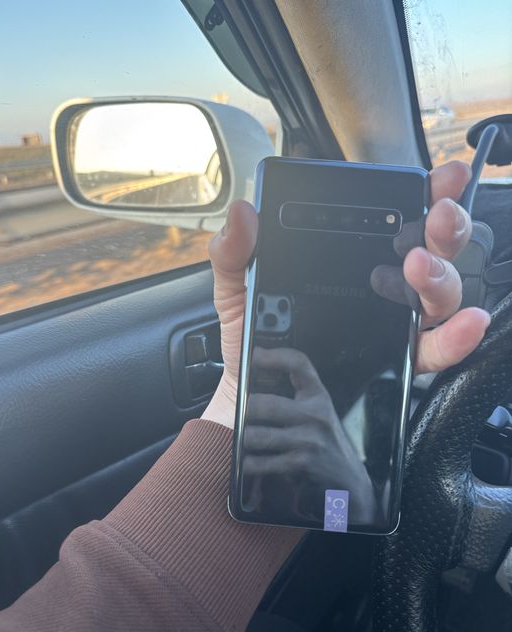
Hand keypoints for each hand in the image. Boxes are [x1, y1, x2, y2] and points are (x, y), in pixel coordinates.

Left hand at [202, 161, 490, 427]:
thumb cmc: (251, 333)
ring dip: (440, 275)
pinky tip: (464, 324)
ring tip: (418, 266)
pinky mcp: (395, 358)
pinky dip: (455, 337)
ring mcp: (391, 319)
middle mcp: (380, 282)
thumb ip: (236, 251)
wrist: (254, 385)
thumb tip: (242, 213)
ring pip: (437, 293)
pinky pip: (433, 348)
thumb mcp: (237, 287)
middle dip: (443, 226)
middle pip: (430, 248)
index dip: (425, 191)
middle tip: (435, 216)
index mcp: (349, 254)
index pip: (393, 215)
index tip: (440, 177)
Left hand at [243, 346, 374, 522]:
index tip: (253, 354)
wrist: (347, 477)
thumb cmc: (323, 438)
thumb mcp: (316, 408)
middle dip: (244, 411)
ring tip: (242, 438)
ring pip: (256, 435)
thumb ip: (296, 390)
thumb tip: (257, 369)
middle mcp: (316, 414)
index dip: (273, 356)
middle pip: (264, 404)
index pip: (299, 363)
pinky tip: (248, 460)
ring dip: (243, 439)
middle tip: (236, 413)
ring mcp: (309, 440)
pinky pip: (260, 462)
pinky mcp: (302, 464)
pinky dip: (248, 463)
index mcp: (317, 395)